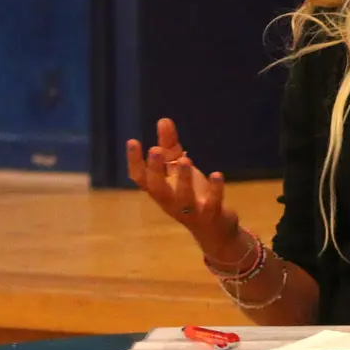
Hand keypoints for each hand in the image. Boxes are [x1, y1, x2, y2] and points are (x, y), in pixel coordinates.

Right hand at [126, 118, 241, 259]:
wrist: (213, 229)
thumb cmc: (191, 195)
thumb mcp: (178, 170)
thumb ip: (170, 146)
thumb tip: (164, 120)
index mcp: (160, 190)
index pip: (140, 178)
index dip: (135, 161)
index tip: (133, 142)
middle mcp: (170, 202)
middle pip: (157, 188)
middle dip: (155, 170)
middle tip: (155, 150)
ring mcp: (190, 211)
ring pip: (183, 197)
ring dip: (183, 179)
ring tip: (185, 159)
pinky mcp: (211, 214)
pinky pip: (212, 203)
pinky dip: (215, 190)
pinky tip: (217, 174)